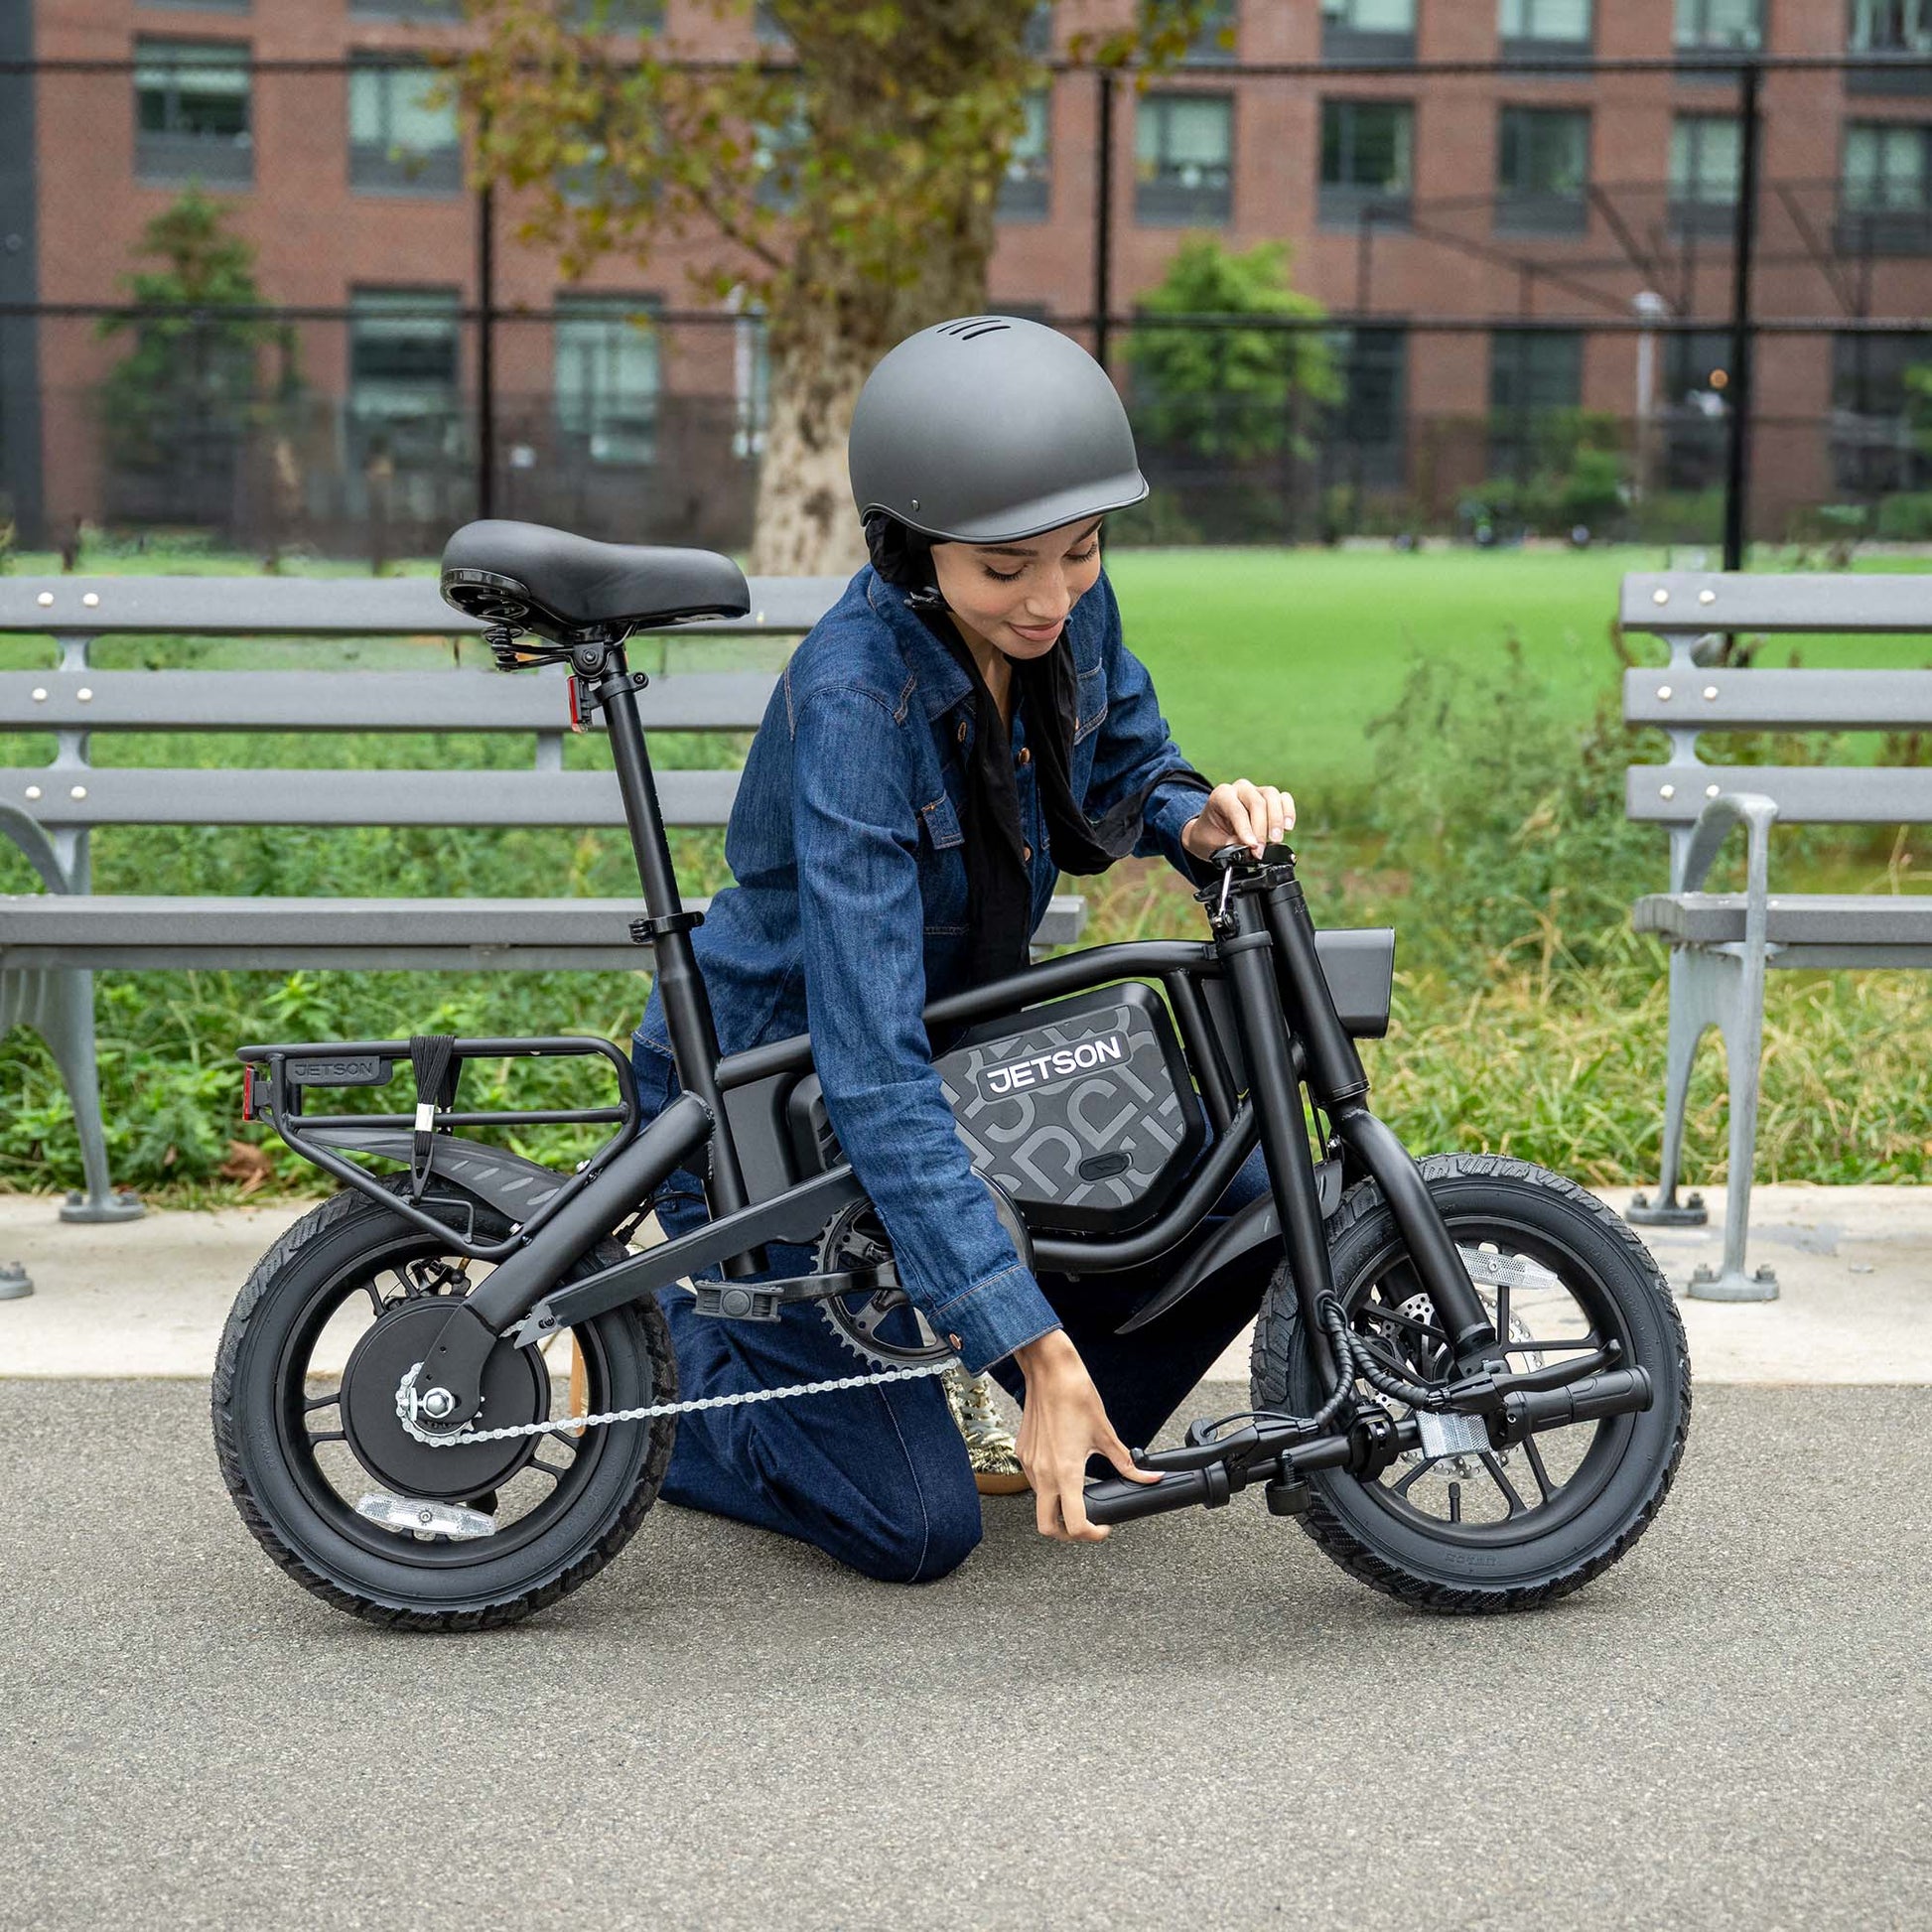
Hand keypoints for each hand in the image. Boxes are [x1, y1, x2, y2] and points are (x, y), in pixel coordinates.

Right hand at [1011, 1329, 1156, 1541]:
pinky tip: (1063, 1469)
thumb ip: (1128, 1464)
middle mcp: (1043, 1472)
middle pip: (1046, 1526)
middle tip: (1086, 1524)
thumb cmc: (1076, 1397)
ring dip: (1058, 1506)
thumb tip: (1149, 1477)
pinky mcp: (1022, 1452)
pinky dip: (1048, 1485)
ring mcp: (1030, 1463)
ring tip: (1078, 1493)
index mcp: (1066, 1472)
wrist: (1050, 1371)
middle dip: (1067, 1534)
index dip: (1091, 1535)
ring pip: (1039, 1502)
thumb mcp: (1107, 1434)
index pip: (1074, 1524)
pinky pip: (1033, 1480)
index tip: (1102, 1526)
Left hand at [1181, 779, 1295, 860]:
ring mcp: (1256, 790)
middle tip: (1261, 850)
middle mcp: (1239, 789)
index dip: (1245, 829)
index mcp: (1221, 795)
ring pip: (1272, 797)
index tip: (1252, 846)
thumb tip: (1248, 848)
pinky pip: (1284, 798)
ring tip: (1275, 840)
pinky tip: (1288, 827)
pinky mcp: (1270, 797)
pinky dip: (1288, 812)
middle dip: (1261, 829)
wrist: (1211, 832)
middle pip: (1257, 803)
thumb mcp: (1213, 843)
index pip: (1236, 810)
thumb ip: (1230, 844)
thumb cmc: (1210, 835)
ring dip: (1276, 821)